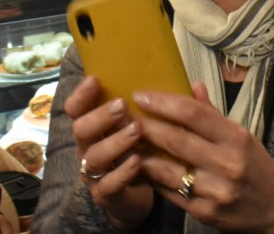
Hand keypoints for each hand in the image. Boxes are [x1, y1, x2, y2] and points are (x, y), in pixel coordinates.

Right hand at [64, 76, 152, 229]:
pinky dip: (122, 172)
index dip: (82, 93)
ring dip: (114, 142)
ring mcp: (94, 172)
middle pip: (80, 129)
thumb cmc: (141, 150)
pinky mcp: (104, 194)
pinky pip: (107, 184)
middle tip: (122, 106)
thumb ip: (166, 105)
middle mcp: (88, 146)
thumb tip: (196, 85)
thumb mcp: (150, 125)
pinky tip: (137, 161)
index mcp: (94, 124)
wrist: (134, 194)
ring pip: (94, 157)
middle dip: (100, 116)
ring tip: (135, 130)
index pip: (76, 107)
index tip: (96, 79)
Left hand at [133, 82, 273, 232]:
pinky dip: (149, 177)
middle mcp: (226, 163)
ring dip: (140, 153)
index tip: (141, 95)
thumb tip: (193, 84)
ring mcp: (213, 190)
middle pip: (176, 140)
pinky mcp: (202, 212)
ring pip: (166, 169)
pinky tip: (137, 165)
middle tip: (123, 115)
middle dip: (145, 125)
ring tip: (122, 140)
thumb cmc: (256, 165)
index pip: (193, 114)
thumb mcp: (241, 135)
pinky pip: (168, 191)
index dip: (164, 103)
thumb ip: (213, 113)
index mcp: (236, 138)